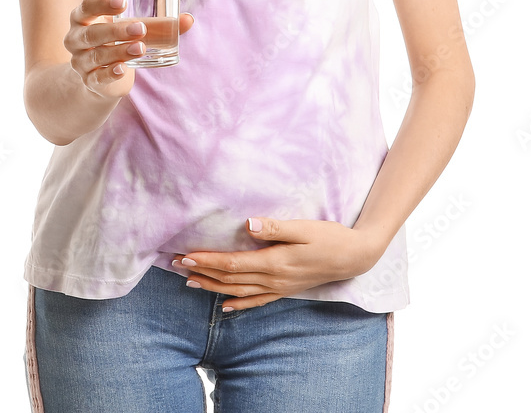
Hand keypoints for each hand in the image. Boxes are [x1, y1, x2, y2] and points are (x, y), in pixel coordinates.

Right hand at [64, 0, 193, 97]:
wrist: (99, 78)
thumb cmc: (116, 43)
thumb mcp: (131, 31)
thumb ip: (159, 24)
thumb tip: (188, 19)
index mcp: (83, 19)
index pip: (86, 7)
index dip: (102, 4)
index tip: (124, 2)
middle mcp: (76, 39)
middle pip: (92, 33)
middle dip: (117, 30)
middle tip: (140, 28)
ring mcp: (80, 62)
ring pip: (97, 56)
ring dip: (120, 51)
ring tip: (141, 48)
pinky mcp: (89, 81)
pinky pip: (97, 77)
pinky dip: (110, 73)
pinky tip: (123, 69)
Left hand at [171, 218, 384, 310]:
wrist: (355, 256)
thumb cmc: (330, 236)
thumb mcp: (305, 227)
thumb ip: (276, 227)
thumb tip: (248, 224)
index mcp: (275, 262)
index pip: (232, 264)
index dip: (207, 260)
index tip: (185, 256)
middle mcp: (273, 278)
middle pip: (230, 279)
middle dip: (202, 272)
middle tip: (176, 265)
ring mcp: (279, 287)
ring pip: (239, 291)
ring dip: (213, 287)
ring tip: (190, 282)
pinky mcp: (286, 289)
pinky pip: (257, 301)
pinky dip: (239, 304)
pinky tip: (225, 306)